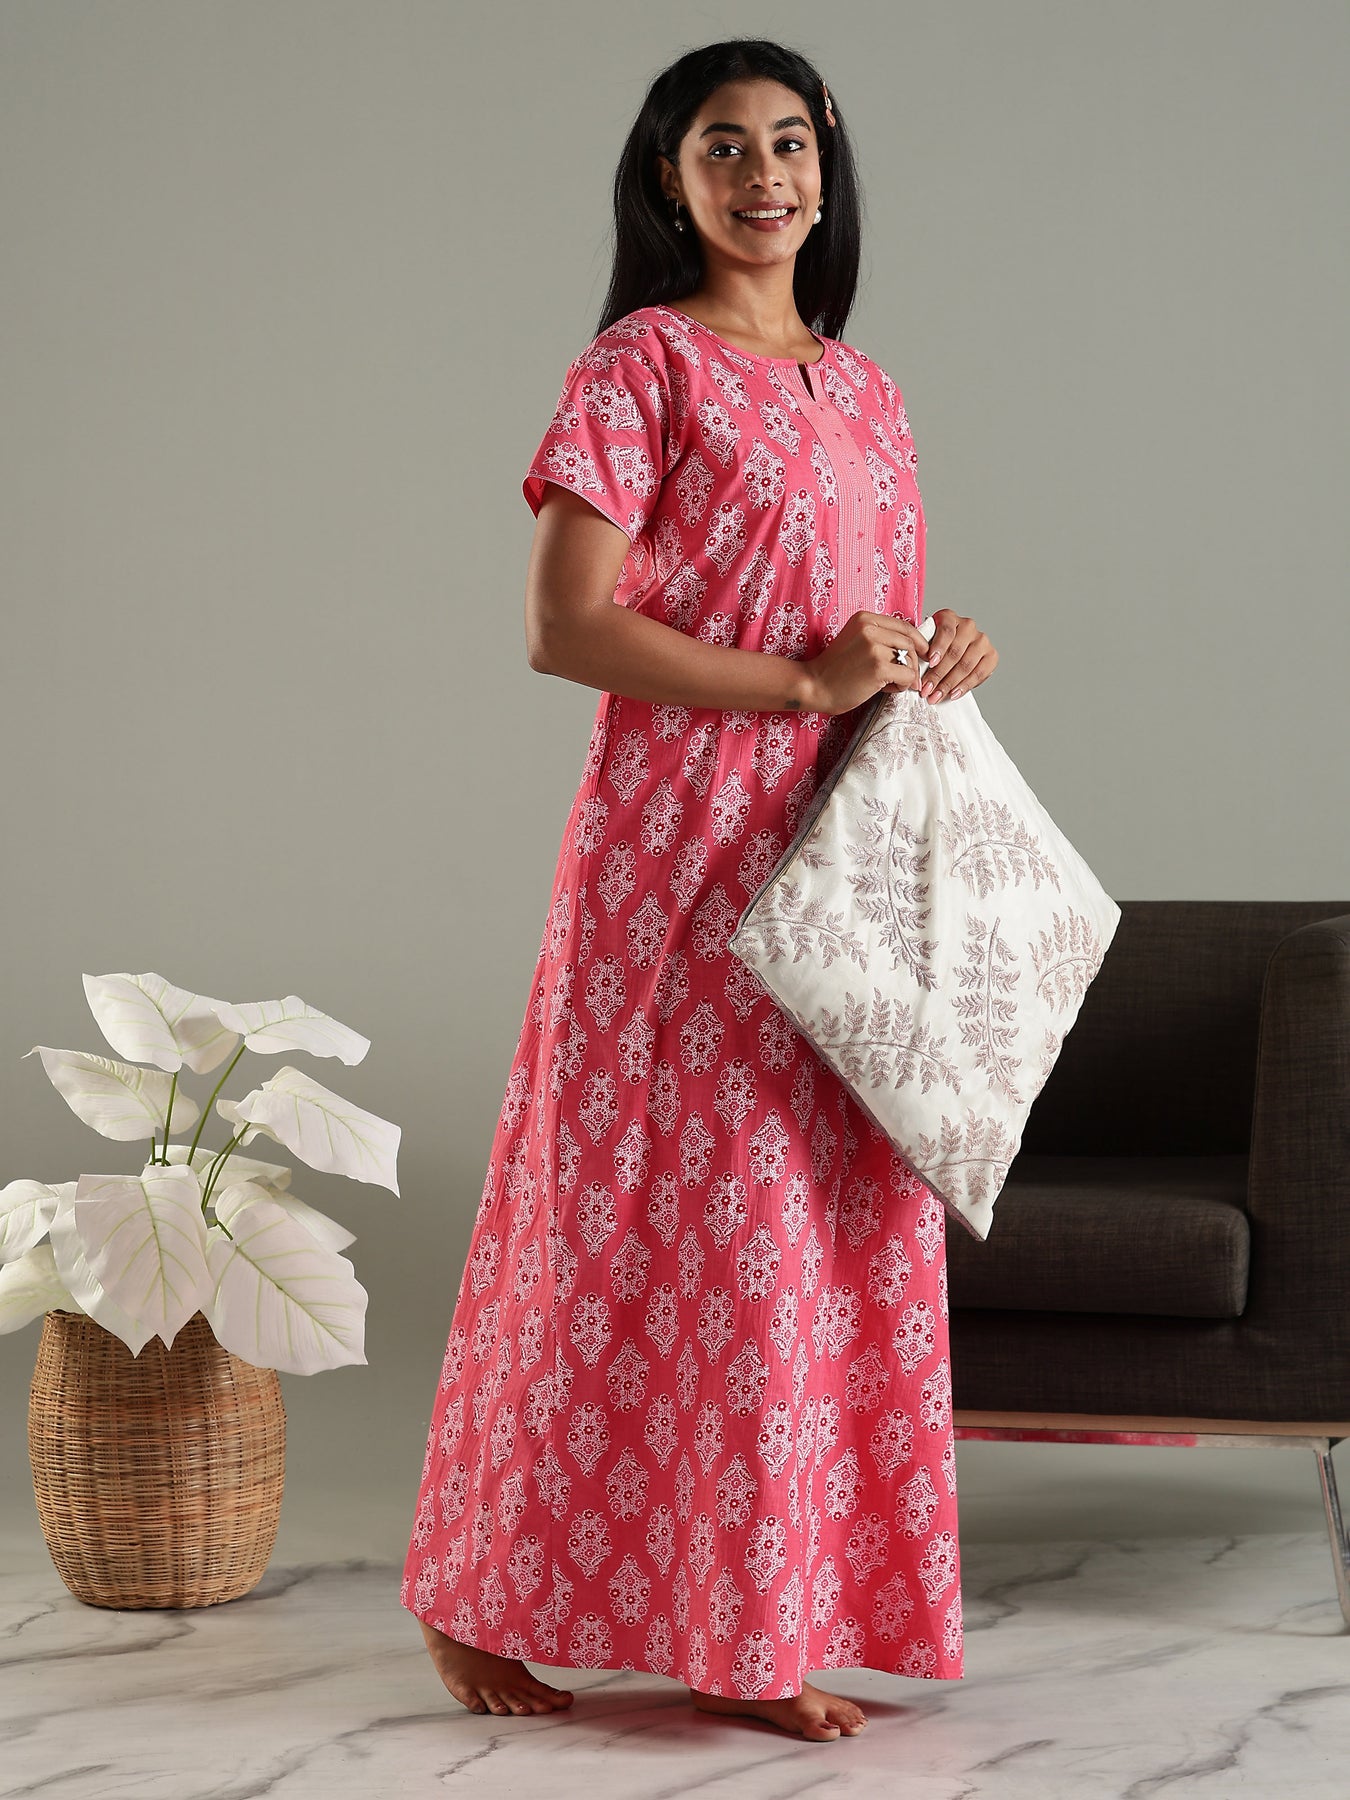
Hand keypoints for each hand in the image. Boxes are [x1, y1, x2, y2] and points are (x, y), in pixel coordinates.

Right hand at [800, 611, 930, 715]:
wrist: (814, 686)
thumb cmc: (835, 670)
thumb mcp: (856, 641)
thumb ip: (880, 639)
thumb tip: (913, 647)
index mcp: (864, 618)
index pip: (904, 626)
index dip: (918, 641)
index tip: (922, 653)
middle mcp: (870, 628)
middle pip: (909, 643)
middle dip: (911, 663)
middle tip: (903, 677)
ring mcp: (874, 647)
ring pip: (910, 659)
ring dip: (906, 675)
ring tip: (889, 684)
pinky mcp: (879, 666)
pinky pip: (907, 675)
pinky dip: (902, 686)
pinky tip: (886, 689)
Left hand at [918, 608, 997, 703]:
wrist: (952, 650)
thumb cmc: (935, 647)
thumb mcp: (926, 642)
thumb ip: (922, 650)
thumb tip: (915, 671)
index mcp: (949, 618)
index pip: (946, 631)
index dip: (938, 648)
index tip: (930, 663)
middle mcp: (968, 626)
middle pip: (955, 652)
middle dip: (938, 675)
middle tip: (927, 690)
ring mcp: (981, 640)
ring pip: (966, 665)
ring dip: (949, 684)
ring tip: (937, 695)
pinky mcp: (991, 655)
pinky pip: (979, 673)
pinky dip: (965, 686)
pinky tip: (954, 693)